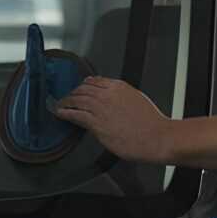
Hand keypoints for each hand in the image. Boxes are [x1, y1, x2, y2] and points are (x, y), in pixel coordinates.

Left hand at [55, 77, 173, 162]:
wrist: (157, 136)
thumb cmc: (152, 123)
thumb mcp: (137, 99)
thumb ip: (122, 96)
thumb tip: (113, 100)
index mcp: (118, 86)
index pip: (94, 81)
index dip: (83, 85)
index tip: (78, 88)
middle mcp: (107, 94)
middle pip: (82, 89)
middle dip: (72, 93)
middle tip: (66, 98)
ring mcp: (100, 107)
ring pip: (76, 100)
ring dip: (65, 102)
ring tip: (59, 105)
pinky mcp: (96, 123)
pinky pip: (75, 114)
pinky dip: (65, 112)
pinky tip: (60, 113)